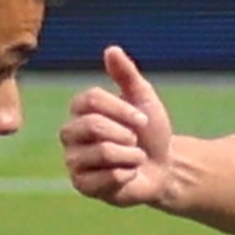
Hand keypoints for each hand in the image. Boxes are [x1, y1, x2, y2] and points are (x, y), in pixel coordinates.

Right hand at [60, 48, 180, 208]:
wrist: (163, 168)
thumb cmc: (150, 132)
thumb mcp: (143, 98)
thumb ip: (126, 75)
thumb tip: (111, 49)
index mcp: (81, 109)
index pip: (90, 99)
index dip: (121, 109)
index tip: (143, 119)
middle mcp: (70, 133)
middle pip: (93, 126)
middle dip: (126, 134)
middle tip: (136, 141)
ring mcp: (73, 160)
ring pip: (102, 152)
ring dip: (131, 155)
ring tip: (134, 158)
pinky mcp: (82, 185)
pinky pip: (107, 177)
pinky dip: (127, 174)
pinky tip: (128, 175)